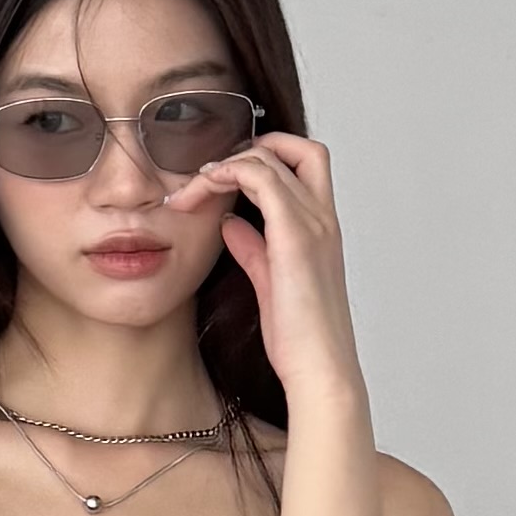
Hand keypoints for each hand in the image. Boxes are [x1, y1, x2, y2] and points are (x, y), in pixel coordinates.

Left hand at [171, 128, 364, 417]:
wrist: (319, 369)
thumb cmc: (299, 339)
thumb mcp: (269, 283)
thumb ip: (253, 248)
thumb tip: (230, 224)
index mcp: (320, 229)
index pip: (304, 165)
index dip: (266, 158)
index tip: (224, 179)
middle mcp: (322, 218)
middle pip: (299, 147)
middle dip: (252, 146)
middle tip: (211, 173)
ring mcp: (312, 224)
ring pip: (272, 157)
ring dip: (226, 164)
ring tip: (193, 188)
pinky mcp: (294, 236)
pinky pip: (261, 179)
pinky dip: (228, 174)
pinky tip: (204, 193)